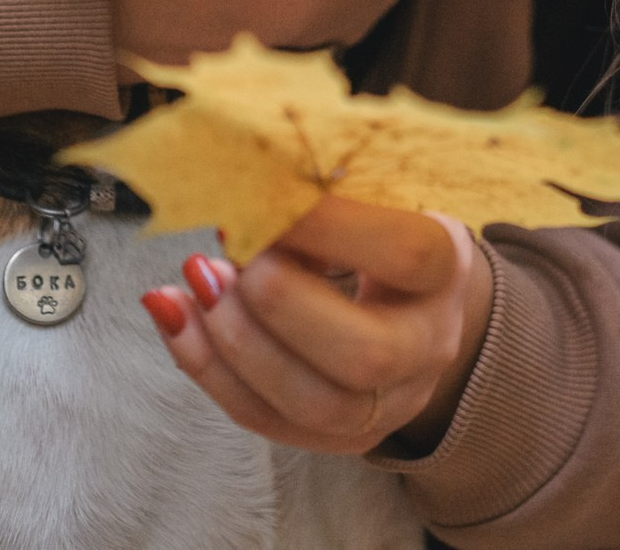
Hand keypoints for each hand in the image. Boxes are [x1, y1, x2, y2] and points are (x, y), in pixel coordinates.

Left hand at [138, 196, 493, 455]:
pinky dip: (207, 367)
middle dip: (280, 306)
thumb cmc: (382, 233)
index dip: (328, 226)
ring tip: (197, 281)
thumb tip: (245, 182)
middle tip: (228, 255)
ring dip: (236, 343)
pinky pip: (265, 419)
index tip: (261, 191)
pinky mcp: (337, 437)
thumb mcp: (377, 196)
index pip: (402, 255)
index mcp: (443, 272)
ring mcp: (385, 404)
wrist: (415, 305)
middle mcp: (427, 348)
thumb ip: (325, 189)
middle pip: (365, 356)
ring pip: (311, 404)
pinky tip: (175, 315)